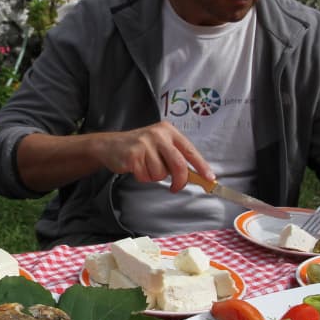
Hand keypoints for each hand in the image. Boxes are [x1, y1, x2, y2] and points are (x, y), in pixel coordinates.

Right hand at [96, 121, 213, 190]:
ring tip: (145, 167)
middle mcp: (158, 134)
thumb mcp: (160, 145)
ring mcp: (145, 143)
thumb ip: (176, 157)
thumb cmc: (139, 147)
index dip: (201, 166)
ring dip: (154, 176)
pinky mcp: (133, 154)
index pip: (190, 150)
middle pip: (178, 164)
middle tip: (176, 188)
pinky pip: (145, 176)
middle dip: (179, 180)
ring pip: (160, 174)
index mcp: (169, 131)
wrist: (110, 145)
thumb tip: (196, 175)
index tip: (209, 178)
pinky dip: (142, 177)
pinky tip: (136, 167)